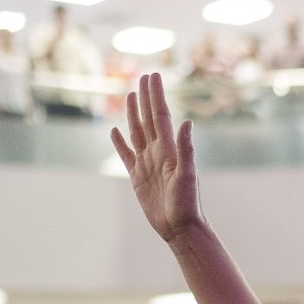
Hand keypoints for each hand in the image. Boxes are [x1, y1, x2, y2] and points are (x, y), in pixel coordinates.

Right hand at [110, 72, 204, 243]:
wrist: (180, 227)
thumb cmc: (187, 204)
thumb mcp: (187, 175)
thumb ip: (186, 149)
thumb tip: (187, 122)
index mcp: (169, 149)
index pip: (159, 115)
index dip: (155, 95)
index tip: (152, 75)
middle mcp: (158, 152)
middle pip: (148, 118)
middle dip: (146, 97)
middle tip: (144, 76)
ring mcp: (147, 164)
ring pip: (137, 132)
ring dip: (133, 114)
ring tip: (130, 95)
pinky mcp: (137, 178)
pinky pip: (126, 155)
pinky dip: (119, 142)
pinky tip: (115, 131)